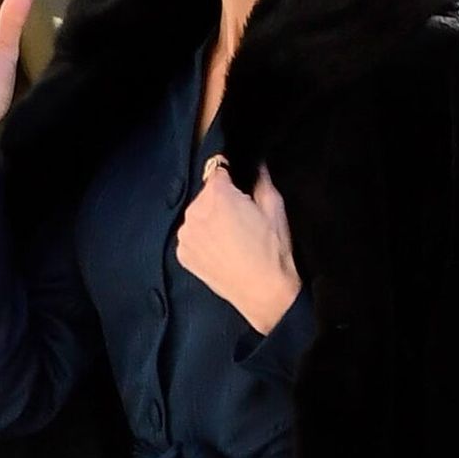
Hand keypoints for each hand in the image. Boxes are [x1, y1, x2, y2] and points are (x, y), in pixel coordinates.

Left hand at [176, 164, 300, 334]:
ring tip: (232, 239)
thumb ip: (261, 178)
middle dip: (221, 201)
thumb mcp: (275, 206)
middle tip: (242, 220)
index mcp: (217, 195)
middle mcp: (195, 212)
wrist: (264, 293)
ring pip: (197, 215)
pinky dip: (203, 240)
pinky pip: (192, 237)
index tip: (242, 192)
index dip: (233, 179)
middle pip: (206, 194)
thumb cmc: (273, 251)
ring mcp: (186, 235)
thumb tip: (256, 164)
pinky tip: (222, 252)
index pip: (218, 170)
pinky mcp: (183, 255)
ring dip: (209, 220)